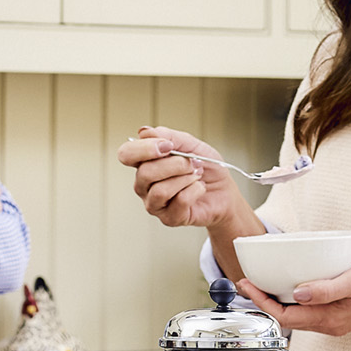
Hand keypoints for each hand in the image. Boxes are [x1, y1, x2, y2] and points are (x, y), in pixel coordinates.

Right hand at [117, 126, 249, 230]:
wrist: (224, 191)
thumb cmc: (205, 168)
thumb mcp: (192, 145)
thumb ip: (170, 137)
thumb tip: (144, 132)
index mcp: (144, 163)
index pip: (126, 154)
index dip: (144, 148)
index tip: (168, 146)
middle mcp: (144, 184)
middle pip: (145, 172)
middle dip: (175, 164)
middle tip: (193, 162)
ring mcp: (154, 203)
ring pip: (160, 190)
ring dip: (186, 178)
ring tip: (197, 175)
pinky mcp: (168, 218)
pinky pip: (179, 201)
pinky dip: (195, 190)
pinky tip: (200, 188)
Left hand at [235, 256, 350, 337]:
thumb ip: (327, 288)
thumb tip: (297, 292)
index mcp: (330, 319)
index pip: (285, 315)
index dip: (261, 302)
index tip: (246, 285)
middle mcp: (329, 323)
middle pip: (286, 317)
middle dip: (263, 301)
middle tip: (245, 281)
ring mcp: (333, 319)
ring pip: (296, 313)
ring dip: (275, 300)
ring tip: (260, 281)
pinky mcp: (338, 311)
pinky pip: (307, 308)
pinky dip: (292, 297)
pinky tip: (287, 283)